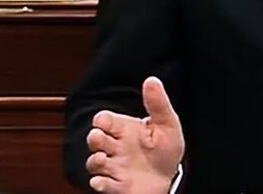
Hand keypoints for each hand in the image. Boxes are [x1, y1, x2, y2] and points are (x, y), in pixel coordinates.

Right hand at [86, 76, 185, 192]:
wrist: (168, 178)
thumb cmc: (165, 150)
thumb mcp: (167, 124)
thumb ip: (158, 103)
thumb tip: (152, 80)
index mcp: (125, 129)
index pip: (106, 120)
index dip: (101, 120)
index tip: (102, 121)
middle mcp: (116, 147)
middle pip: (95, 139)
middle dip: (94, 138)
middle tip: (98, 137)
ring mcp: (114, 167)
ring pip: (94, 163)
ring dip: (95, 161)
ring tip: (102, 159)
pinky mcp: (117, 185)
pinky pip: (103, 185)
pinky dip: (100, 184)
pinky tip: (101, 182)